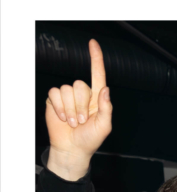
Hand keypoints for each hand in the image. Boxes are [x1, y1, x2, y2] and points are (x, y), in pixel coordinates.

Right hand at [45, 39, 112, 180]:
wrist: (72, 149)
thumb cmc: (90, 139)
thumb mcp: (104, 126)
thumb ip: (107, 108)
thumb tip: (105, 89)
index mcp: (96, 98)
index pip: (97, 74)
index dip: (95, 59)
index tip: (93, 43)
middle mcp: (82, 94)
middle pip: (79, 84)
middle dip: (80, 105)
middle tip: (81, 121)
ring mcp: (67, 96)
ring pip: (67, 90)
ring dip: (69, 109)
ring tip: (72, 122)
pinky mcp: (54, 99)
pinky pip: (55, 93)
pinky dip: (59, 107)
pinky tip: (62, 118)